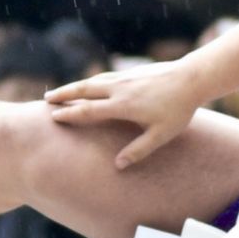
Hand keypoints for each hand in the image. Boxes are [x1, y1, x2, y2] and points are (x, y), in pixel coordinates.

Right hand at [45, 58, 210, 169]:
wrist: (192, 77)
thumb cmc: (178, 109)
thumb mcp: (161, 135)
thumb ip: (139, 150)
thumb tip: (118, 165)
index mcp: (122, 106)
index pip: (89, 110)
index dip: (70, 114)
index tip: (54, 117)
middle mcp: (119, 89)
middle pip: (84, 90)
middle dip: (63, 95)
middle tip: (46, 100)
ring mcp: (124, 78)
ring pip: (92, 81)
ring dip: (74, 86)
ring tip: (60, 92)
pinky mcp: (130, 72)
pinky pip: (104, 76)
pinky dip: (91, 82)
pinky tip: (88, 85)